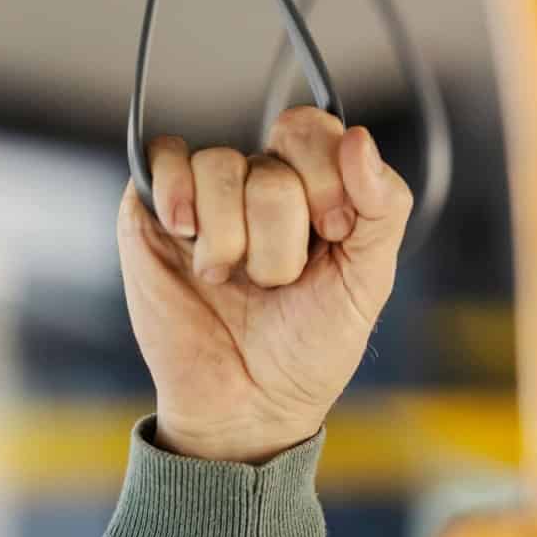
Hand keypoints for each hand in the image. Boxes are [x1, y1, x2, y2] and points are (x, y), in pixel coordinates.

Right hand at [117, 107, 411, 462]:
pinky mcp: (153, 210)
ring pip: (221, 165)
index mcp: (315, 188)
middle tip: (279, 278)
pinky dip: (179, 197)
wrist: (248, 405)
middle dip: (283, 230)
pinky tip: (188, 239)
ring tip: (232, 280)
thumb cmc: (310, 347)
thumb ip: (383, 206)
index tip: (332, 237)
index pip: (316, 130)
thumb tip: (360, 138)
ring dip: (233, 239)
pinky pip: (165, 160)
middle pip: (273, 156)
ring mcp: (205, 194)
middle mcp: (259, 182)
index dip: (327, 180)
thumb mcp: (368, 280)